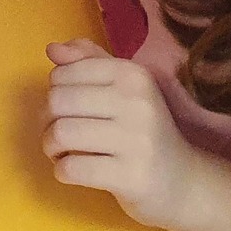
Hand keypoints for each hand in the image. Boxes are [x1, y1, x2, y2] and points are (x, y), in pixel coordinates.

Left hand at [43, 39, 199, 230]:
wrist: (184, 181)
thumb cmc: (143, 130)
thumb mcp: (124, 87)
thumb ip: (88, 61)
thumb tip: (52, 49)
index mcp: (132, 74)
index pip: (62, 73)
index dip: (54, 93)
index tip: (68, 110)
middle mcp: (136, 101)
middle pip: (57, 102)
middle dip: (47, 122)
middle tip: (60, 135)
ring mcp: (135, 140)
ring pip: (61, 133)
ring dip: (51, 147)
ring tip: (63, 153)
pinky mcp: (130, 176)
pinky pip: (71, 168)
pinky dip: (62, 171)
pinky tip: (74, 171)